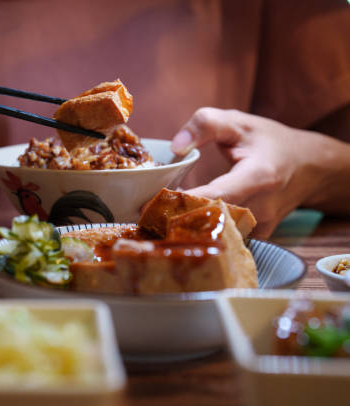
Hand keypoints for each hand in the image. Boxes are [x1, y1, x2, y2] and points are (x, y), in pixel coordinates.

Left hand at [171, 107, 343, 237]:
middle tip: (143, 213)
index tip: (154, 203)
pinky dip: (203, 231)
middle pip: (213, 218)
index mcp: (259, 176)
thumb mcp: (240, 121)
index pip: (217, 194)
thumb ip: (206, 124)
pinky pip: (226, 237)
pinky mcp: (258, 236)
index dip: (184, 200)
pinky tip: (182, 224)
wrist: (310, 167)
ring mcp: (261, 225)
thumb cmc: (271, 142)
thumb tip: (176, 146)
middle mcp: (262, 206)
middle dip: (178, 217)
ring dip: (188, 227)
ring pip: (218, 232)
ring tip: (156, 219)